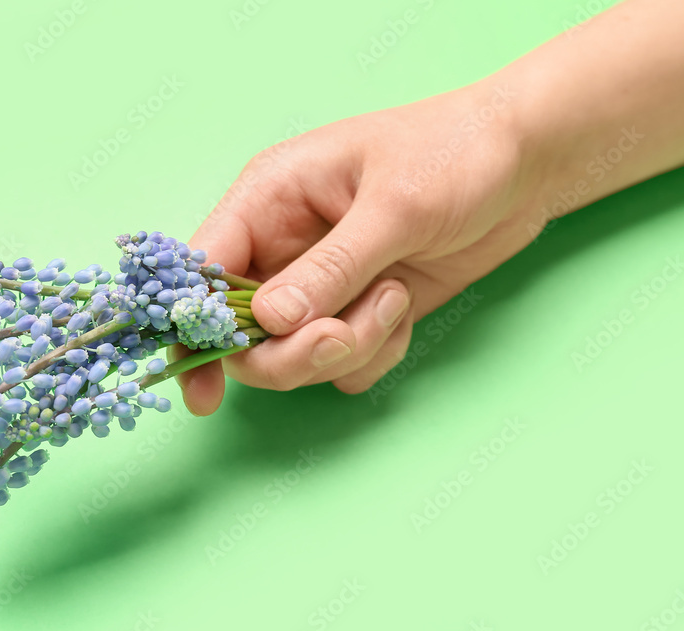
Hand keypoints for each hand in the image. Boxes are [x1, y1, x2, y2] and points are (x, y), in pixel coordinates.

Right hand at [176, 80, 541, 413]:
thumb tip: (268, 321)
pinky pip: (341, 365)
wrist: (526, 164)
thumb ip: (331, 266)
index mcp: (268, 199)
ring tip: (394, 299)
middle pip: (243, 334)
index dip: (192, 328)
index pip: (203, 269)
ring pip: (293, 357)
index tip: (203, 386)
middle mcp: (282, 247)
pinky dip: (373, 354)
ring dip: (346, 347)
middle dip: (292, 352)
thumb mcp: (394, 205)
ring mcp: (319, 285)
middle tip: (342, 338)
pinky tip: (404, 311)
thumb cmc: (455, 154)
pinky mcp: (356, 313)